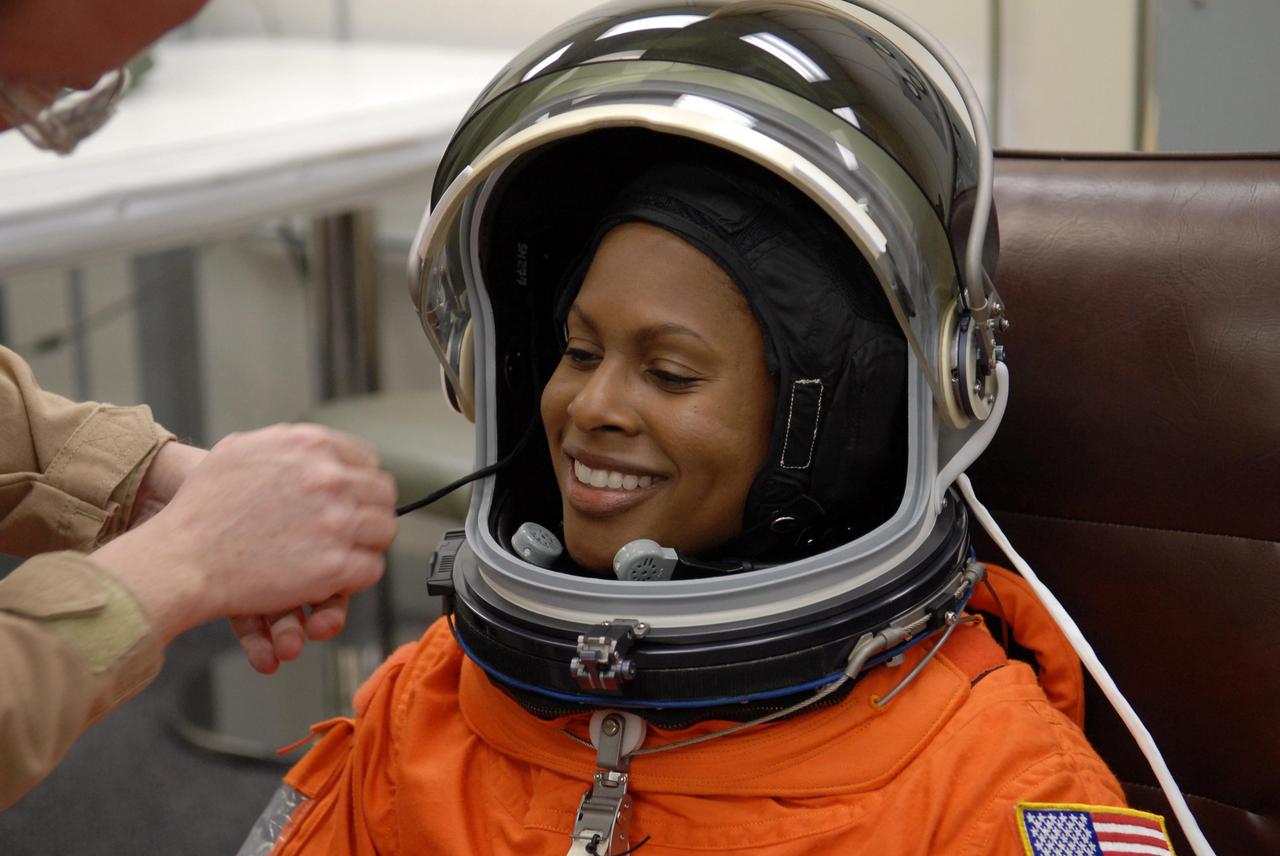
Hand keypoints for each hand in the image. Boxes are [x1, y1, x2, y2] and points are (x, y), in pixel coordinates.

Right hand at [92, 424, 397, 658]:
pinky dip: (356, 577)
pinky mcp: (335, 565)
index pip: (368, 460)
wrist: (183, 558)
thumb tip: (312, 446)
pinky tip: (334, 578)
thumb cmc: (201, 508)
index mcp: (311, 445)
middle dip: (368, 512)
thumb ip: (285, 444)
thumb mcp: (241, 449)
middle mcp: (330, 478)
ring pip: (383, 531)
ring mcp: (337, 522)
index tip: (352, 498)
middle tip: (351, 529)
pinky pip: (371, 569)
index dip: (360, 483)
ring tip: (343, 553)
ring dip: (366, 544)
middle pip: (382, 495)